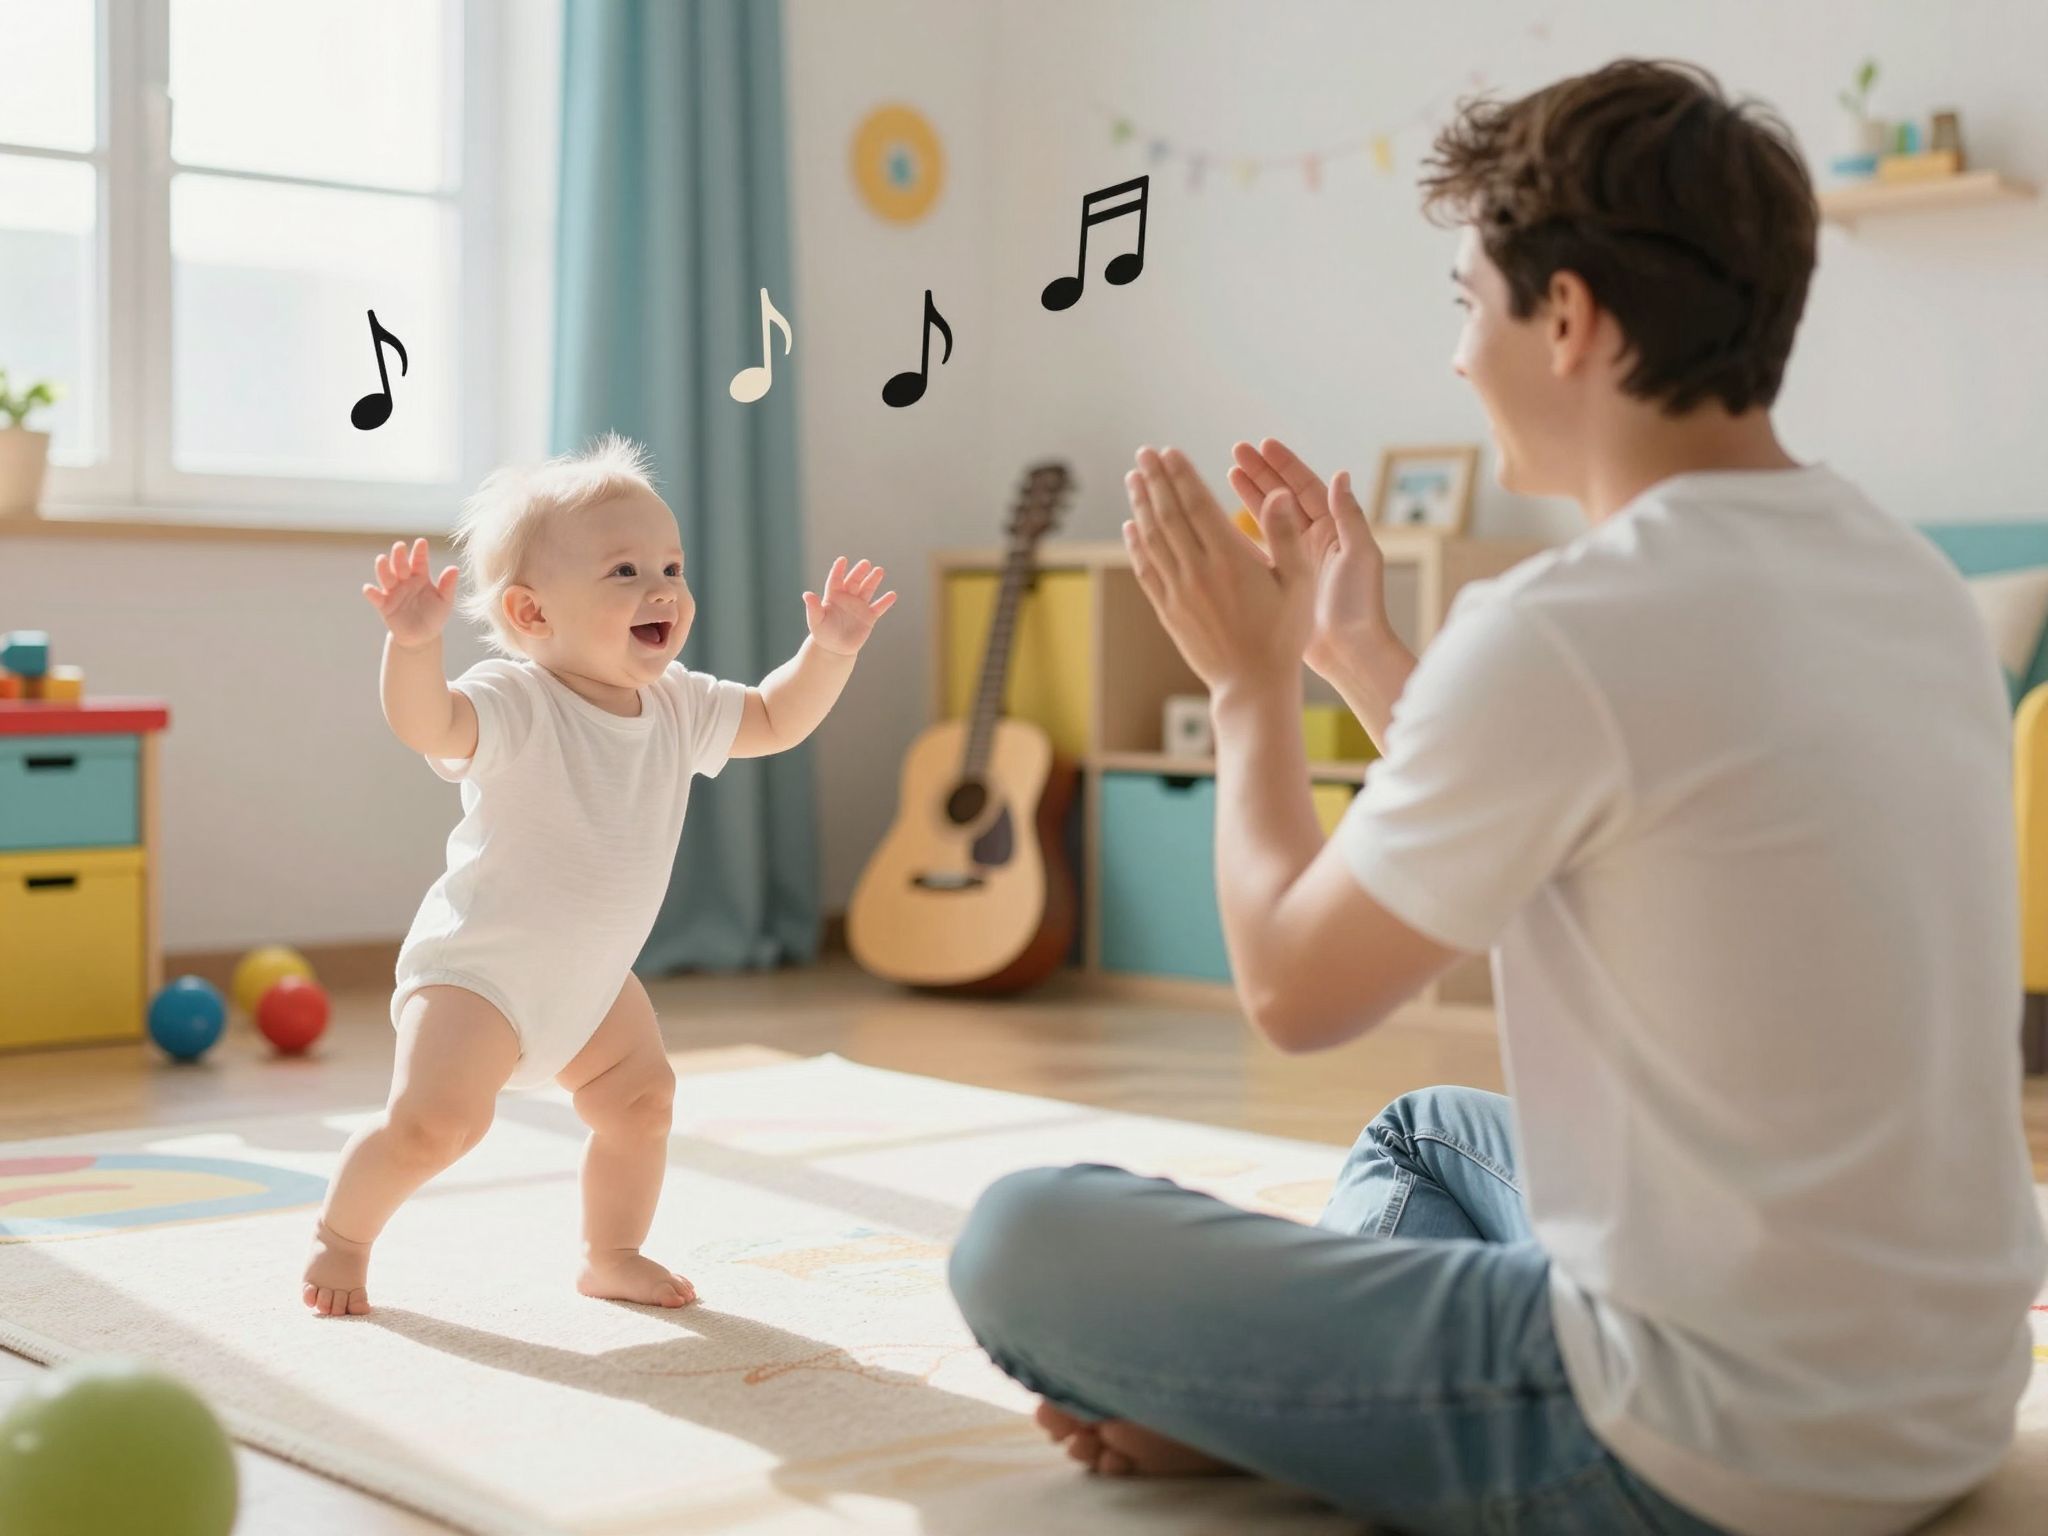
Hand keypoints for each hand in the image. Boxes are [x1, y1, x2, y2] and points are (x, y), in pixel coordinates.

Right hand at [363, 538, 458, 648]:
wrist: (423, 636)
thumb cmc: (435, 615)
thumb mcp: (445, 601)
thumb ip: (448, 585)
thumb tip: (454, 568)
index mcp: (420, 576)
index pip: (419, 561)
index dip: (420, 552)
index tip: (421, 542)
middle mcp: (405, 581)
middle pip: (400, 566)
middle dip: (399, 556)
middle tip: (399, 546)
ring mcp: (393, 592)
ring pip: (386, 577)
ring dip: (383, 568)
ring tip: (381, 559)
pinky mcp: (384, 605)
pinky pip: (376, 598)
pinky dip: (371, 593)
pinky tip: (368, 588)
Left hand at [804, 556, 897, 655]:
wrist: (835, 648)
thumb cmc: (823, 633)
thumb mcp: (815, 620)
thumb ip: (813, 607)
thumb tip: (806, 594)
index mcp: (833, 596)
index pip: (836, 579)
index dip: (838, 570)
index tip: (842, 560)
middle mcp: (847, 597)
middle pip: (854, 581)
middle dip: (859, 572)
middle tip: (866, 563)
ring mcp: (859, 606)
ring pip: (867, 590)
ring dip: (873, 580)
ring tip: (879, 571)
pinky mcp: (869, 617)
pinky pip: (878, 607)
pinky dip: (885, 602)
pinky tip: (892, 595)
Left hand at [1123, 446, 1313, 695]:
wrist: (1253, 685)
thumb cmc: (1284, 634)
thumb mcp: (1299, 583)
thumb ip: (1287, 535)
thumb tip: (1280, 493)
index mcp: (1231, 559)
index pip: (1197, 505)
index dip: (1181, 475)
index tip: (1169, 451)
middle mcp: (1198, 572)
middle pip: (1168, 515)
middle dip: (1155, 480)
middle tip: (1145, 453)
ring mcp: (1179, 592)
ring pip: (1152, 539)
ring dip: (1141, 505)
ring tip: (1134, 478)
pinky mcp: (1168, 611)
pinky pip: (1146, 570)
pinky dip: (1135, 544)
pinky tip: (1130, 526)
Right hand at [1229, 439, 1391, 681]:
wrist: (1350, 653)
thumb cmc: (1360, 605)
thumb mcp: (1359, 555)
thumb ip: (1349, 515)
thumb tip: (1340, 475)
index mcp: (1334, 530)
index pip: (1306, 488)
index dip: (1284, 466)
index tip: (1262, 446)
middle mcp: (1314, 540)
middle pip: (1284, 497)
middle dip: (1261, 473)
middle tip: (1235, 452)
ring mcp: (1295, 560)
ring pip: (1268, 520)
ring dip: (1249, 496)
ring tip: (1227, 474)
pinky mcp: (1280, 582)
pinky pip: (1256, 550)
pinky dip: (1240, 533)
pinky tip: (1221, 521)